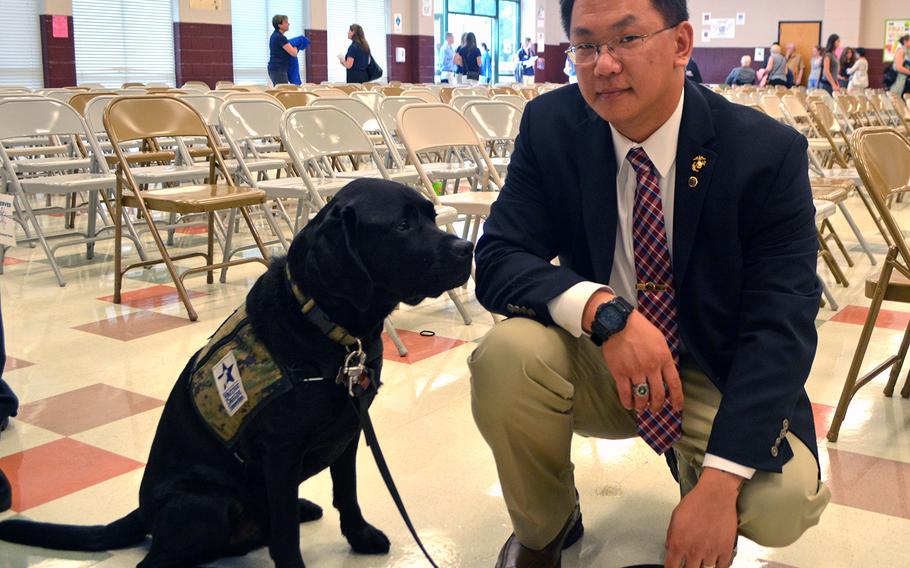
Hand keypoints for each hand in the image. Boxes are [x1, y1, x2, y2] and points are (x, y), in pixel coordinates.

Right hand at [583, 291, 683, 413]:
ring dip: (642, 406)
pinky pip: (625, 393)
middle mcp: (651, 367)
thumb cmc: (639, 327)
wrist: (618, 322)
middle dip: (657, 405)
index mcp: (663, 358)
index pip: (674, 384)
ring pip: (642, 397)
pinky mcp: (620, 373)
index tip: (677, 407)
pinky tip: (629, 405)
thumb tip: (666, 371)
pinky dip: (627, 402)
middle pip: (658, 394)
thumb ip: (664, 356)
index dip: (677, 398)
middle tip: (655, 409)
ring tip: (641, 408)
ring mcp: (635, 371)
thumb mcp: (659, 339)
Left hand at [664, 468, 741, 567]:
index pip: (671, 567)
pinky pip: (722, 566)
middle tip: (689, 563)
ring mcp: (711, 552)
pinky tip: (715, 562)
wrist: (715, 494)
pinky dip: (718, 566)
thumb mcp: (675, 517)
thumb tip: (669, 548)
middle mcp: (694, 550)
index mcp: (679, 543)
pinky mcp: (725, 549)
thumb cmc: (696, 502)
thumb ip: (671, 536)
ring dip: (703, 566)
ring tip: (702, 559)